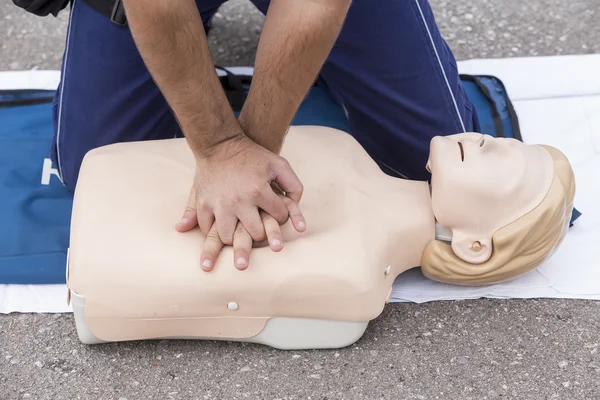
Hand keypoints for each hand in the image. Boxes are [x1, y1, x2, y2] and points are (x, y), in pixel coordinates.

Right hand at [176, 134, 305, 267]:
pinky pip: (206, 228)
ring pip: (229, 238)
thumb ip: (294, 185)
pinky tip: (220, 230)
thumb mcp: (279, 164)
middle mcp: (239, 201)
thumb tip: (296, 206)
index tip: (278, 213)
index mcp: (259, 191)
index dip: (282, 216)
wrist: (220, 144)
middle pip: (256, 234)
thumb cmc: (252, 155)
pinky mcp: (203, 204)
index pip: (279, 217)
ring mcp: (219, 204)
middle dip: (262, 233)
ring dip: (236, 238)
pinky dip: (213, 232)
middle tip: (260, 227)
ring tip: (239, 232)